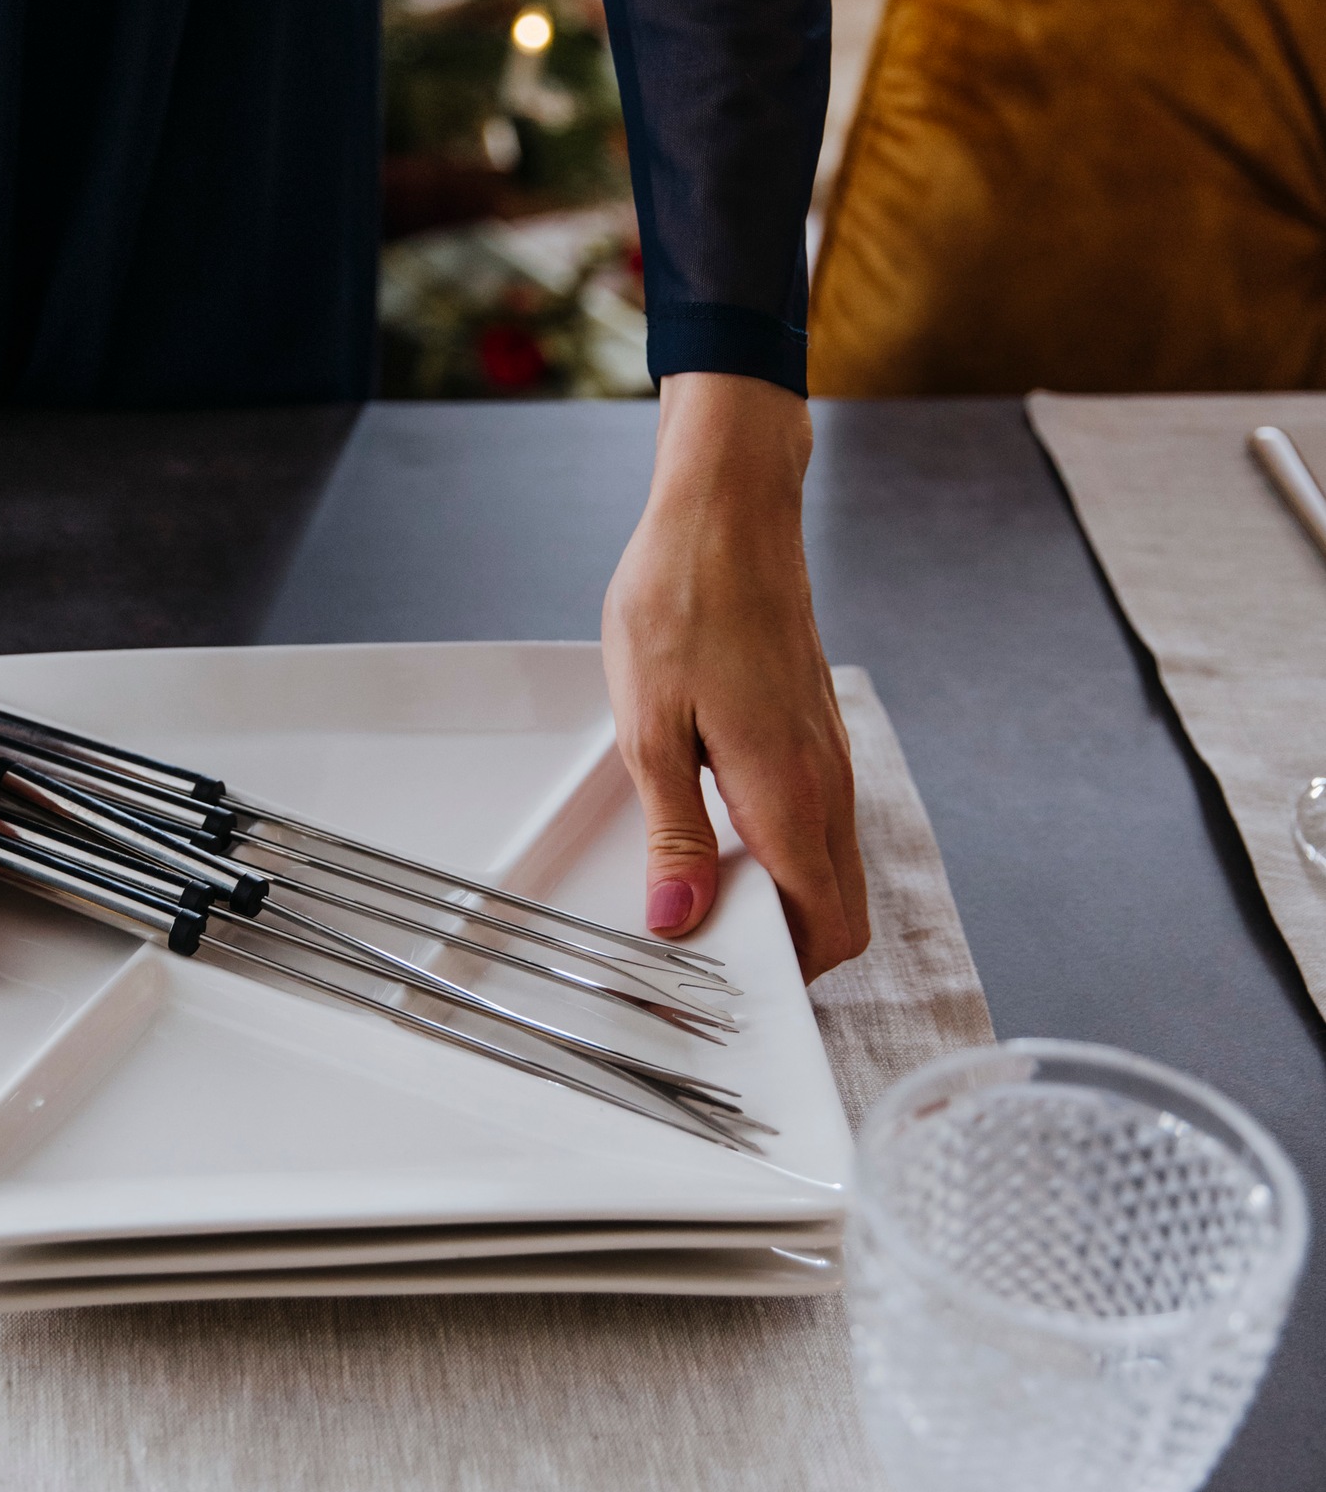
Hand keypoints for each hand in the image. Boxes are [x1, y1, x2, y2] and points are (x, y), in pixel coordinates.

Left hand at [602, 372, 867, 982]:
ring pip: (831, 867)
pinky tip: (719, 835)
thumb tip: (681, 919)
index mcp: (791, 793)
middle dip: (787, 951)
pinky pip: (818, 822)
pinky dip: (784, 853)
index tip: (722, 984)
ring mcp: (830, 755)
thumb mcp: (651, 725)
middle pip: (840, 911)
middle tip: (707, 952)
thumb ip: (674, 832)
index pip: (824, 928)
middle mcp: (827, 782)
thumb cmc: (682, 599)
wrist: (730, 507)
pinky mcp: (816, 730)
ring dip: (782, 900)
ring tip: (702, 898)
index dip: (785, 976)